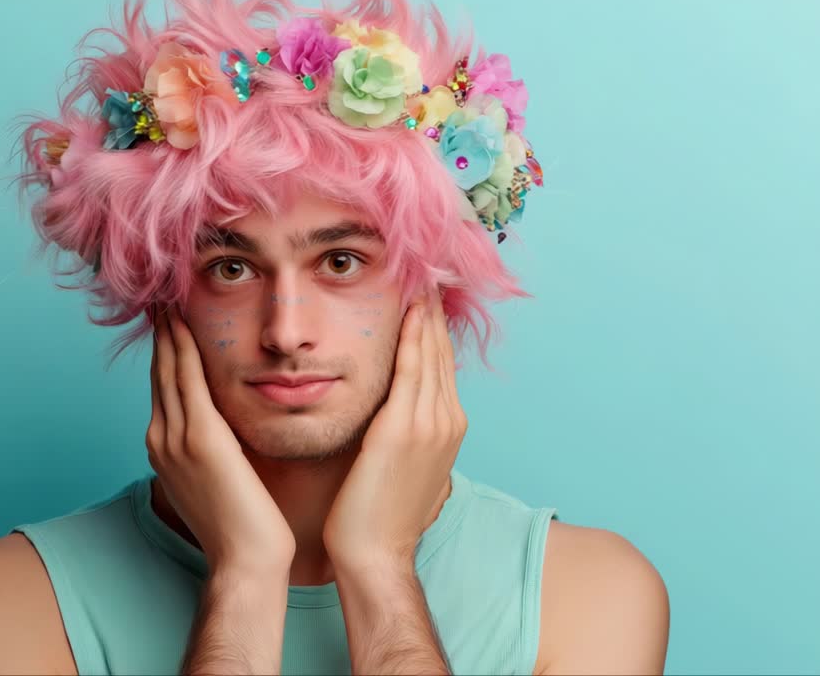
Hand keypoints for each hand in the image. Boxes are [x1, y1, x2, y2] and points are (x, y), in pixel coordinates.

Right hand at [148, 308, 295, 576]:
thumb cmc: (243, 526)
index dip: (164, 348)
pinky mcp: (201, 439)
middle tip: (160, 292)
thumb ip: (216, 447)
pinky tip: (184, 320)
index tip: (168, 317)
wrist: (245, 562)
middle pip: (159, 371)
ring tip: (168, 295)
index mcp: (165, 448)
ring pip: (169, 369)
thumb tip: (226, 427)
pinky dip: (183, 347)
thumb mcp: (220, 478)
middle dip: (160, 331)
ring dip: (167, 329)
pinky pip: (188, 380)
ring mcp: (176, 438)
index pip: (163, 386)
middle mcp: (162, 439)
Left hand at [322, 287, 466, 569]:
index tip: (424, 291)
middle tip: (425, 266)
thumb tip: (400, 425)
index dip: (435, 325)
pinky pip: (413, 369)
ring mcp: (430, 424)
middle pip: (442, 350)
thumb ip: (408, 440)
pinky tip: (408, 307)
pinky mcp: (404, 430)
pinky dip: (414, 335)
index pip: (442, 363)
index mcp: (447, 429)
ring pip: (431, 352)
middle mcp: (447, 421)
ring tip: (419, 273)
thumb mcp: (402, 470)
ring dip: (426, 310)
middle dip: (434, 308)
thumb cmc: (376, 517)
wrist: (373, 554)